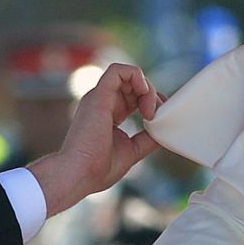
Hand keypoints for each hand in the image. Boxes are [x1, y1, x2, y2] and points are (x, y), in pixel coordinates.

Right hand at [27, 63, 164, 216]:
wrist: (80, 174)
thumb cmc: (99, 169)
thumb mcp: (132, 151)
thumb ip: (147, 139)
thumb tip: (163, 131)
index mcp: (110, 114)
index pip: (134, 96)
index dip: (151, 101)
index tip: (160, 117)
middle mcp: (103, 102)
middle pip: (133, 84)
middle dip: (151, 95)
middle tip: (156, 116)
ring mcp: (99, 97)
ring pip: (128, 74)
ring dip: (146, 88)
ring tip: (149, 110)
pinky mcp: (99, 95)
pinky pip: (118, 71)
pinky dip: (136, 75)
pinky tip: (143, 93)